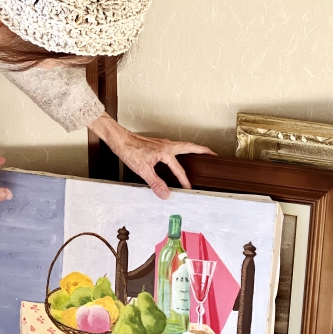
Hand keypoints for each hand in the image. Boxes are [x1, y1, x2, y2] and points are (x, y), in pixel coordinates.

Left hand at [88, 113, 214, 198]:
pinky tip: (179, 154)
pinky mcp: (158, 143)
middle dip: (203, 151)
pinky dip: (183, 148)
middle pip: (190, 147)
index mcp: (166, 152)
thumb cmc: (130, 151)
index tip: (189, 189)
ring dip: (194, 148)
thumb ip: (155, 183)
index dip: (184, 181)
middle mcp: (167, 145)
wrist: (119, 139)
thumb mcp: (142, 170)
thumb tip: (165, 194)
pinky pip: (176, 145)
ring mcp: (163, 143)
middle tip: (213, 154)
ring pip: (184, 145)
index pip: (179, 170)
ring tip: (201, 153)